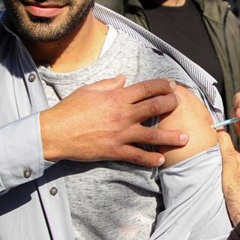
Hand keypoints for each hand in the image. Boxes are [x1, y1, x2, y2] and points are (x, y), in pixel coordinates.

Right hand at [40, 75, 188, 166]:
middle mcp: (123, 115)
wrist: (55, 133)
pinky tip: (161, 160)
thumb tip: (123, 79)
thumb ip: (109, 84)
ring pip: (152, 135)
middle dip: (170, 105)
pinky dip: (150, 159)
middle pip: (154, 108)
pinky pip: (137, 156)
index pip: (146, 88)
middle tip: (180, 105)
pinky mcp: (115, 150)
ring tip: (185, 138)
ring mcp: (120, 134)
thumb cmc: (69, 109)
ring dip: (170, 136)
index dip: (162, 86)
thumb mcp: (89, 90)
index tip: (172, 86)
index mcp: (117, 97)